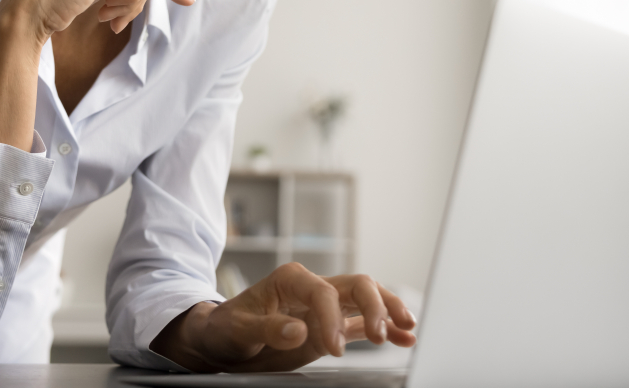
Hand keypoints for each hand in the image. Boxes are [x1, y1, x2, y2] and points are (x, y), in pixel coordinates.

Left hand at [151, 263, 417, 372]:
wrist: (221, 340)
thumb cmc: (226, 328)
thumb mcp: (239, 329)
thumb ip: (268, 328)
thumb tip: (299, 329)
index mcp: (291, 279)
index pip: (323, 291)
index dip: (332, 319)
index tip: (332, 349)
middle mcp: (313, 286)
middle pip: (356, 285)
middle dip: (374, 307)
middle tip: (377, 337)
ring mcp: (325, 305)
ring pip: (367, 298)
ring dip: (388, 310)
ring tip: (407, 327)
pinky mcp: (331, 325)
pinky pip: (362, 322)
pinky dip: (385, 327)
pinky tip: (404, 336)